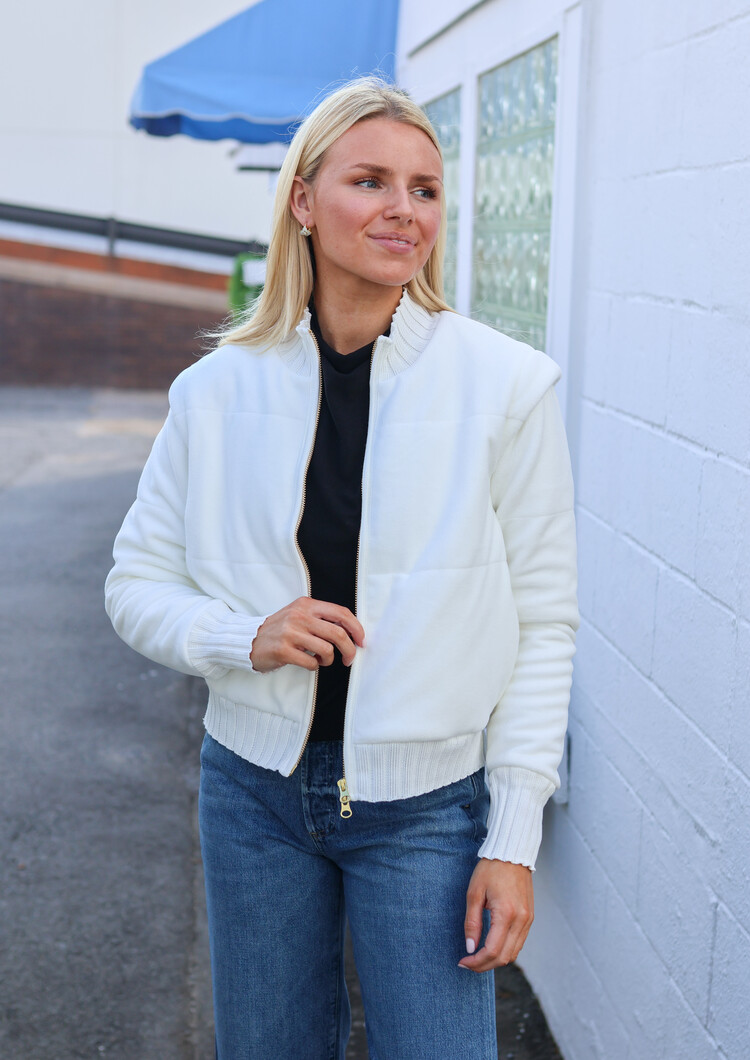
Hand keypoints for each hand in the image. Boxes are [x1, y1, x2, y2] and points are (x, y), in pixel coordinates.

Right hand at [249, 596, 364, 672]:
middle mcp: (299, 616)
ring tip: (322, 660)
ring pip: (326, 649)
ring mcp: (290, 633)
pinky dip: (315, 666)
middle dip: (349, 649)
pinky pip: (311, 662)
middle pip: (338, 633)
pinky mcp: (283, 650)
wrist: (249, 639)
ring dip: (329, 659)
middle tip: (350, 658)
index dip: (356, 628)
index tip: (361, 640)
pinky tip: (308, 663)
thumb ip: (321, 619)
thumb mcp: (299, 615)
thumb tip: (352, 632)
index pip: (341, 613)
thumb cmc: (280, 630)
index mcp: (306, 605)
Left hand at [459, 859, 533, 971]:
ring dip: (495, 960)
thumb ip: (472, 922)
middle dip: (484, 965)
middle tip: (468, 963)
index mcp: (507, 914)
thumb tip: (470, 947)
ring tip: (477, 957)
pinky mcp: (530, 917)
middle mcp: (521, 920)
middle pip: (504, 957)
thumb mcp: (474, 893)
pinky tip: (491, 946)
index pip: (492, 950)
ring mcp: (528, 920)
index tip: (463, 962)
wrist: (512, 853)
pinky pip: (518, 942)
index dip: (477, 962)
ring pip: (513, 953)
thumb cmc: (490, 869)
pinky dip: (505, 950)